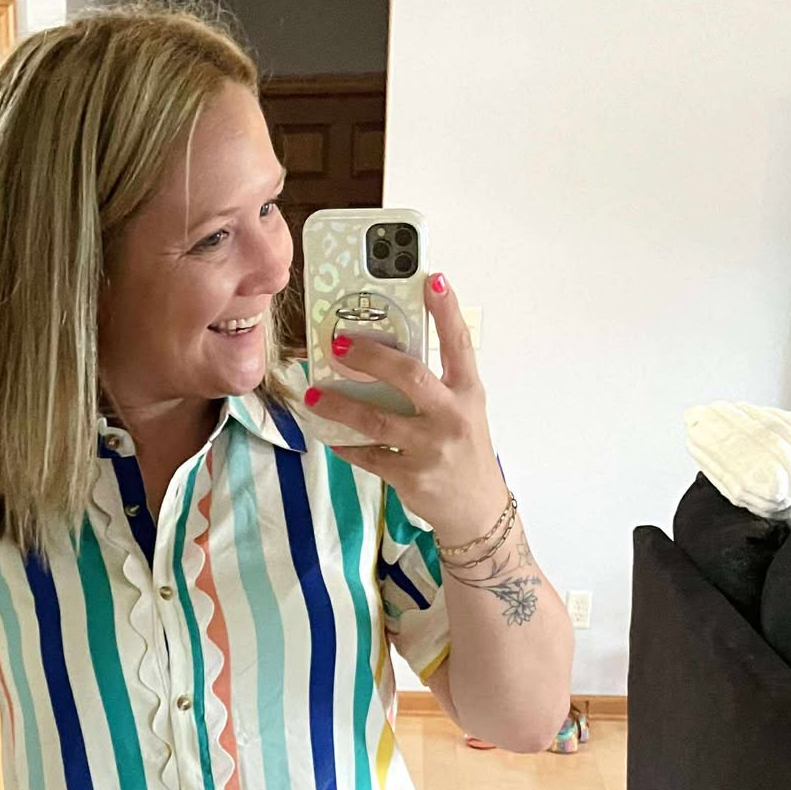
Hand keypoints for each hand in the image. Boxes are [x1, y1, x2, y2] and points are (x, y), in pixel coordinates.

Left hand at [306, 274, 507, 547]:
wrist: (476, 510)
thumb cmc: (464, 452)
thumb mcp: (464, 412)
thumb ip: (436, 385)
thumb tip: (385, 356)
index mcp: (468, 393)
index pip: (459, 343)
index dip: (446, 310)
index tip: (432, 278)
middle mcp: (452, 417)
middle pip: (408, 376)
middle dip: (370, 356)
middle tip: (338, 343)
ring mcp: (430, 448)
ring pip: (377, 420)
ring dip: (341, 405)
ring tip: (314, 395)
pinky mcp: (410, 476)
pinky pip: (368, 455)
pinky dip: (346, 444)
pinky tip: (330, 435)